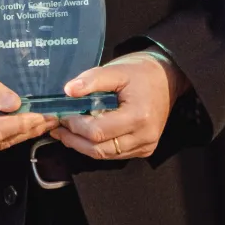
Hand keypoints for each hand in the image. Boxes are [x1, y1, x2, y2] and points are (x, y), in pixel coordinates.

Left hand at [50, 53, 187, 159]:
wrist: (167, 78)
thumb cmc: (140, 72)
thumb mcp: (116, 69)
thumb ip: (92, 79)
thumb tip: (68, 91)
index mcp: (138, 116)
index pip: (97, 131)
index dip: (75, 125)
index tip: (60, 114)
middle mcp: (144, 137)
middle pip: (99, 149)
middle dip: (74, 139)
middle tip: (57, 127)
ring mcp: (146, 146)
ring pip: (105, 155)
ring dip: (82, 146)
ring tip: (65, 132)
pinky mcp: (144, 149)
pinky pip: (114, 154)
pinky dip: (96, 146)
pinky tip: (83, 136)